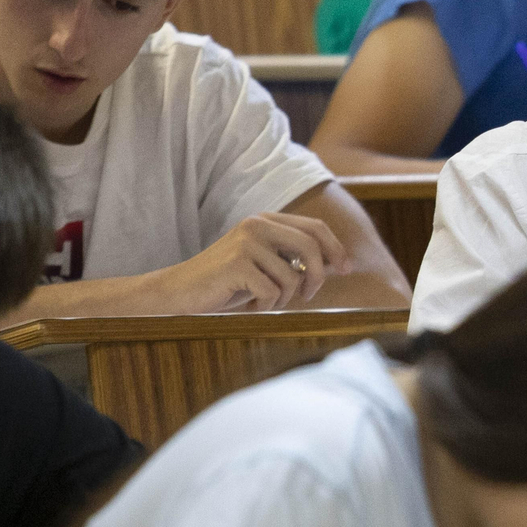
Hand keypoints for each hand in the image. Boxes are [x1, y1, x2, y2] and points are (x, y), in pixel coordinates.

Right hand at [148, 213, 349, 312]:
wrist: (179, 293)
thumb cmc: (227, 283)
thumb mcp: (265, 264)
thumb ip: (293, 257)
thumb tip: (337, 263)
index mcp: (266, 220)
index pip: (315, 227)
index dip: (336, 249)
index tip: (347, 270)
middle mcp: (257, 224)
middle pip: (311, 247)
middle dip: (318, 277)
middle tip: (308, 297)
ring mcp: (246, 242)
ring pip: (292, 276)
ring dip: (284, 298)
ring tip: (264, 301)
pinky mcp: (237, 263)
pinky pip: (273, 292)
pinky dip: (266, 306)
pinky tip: (249, 304)